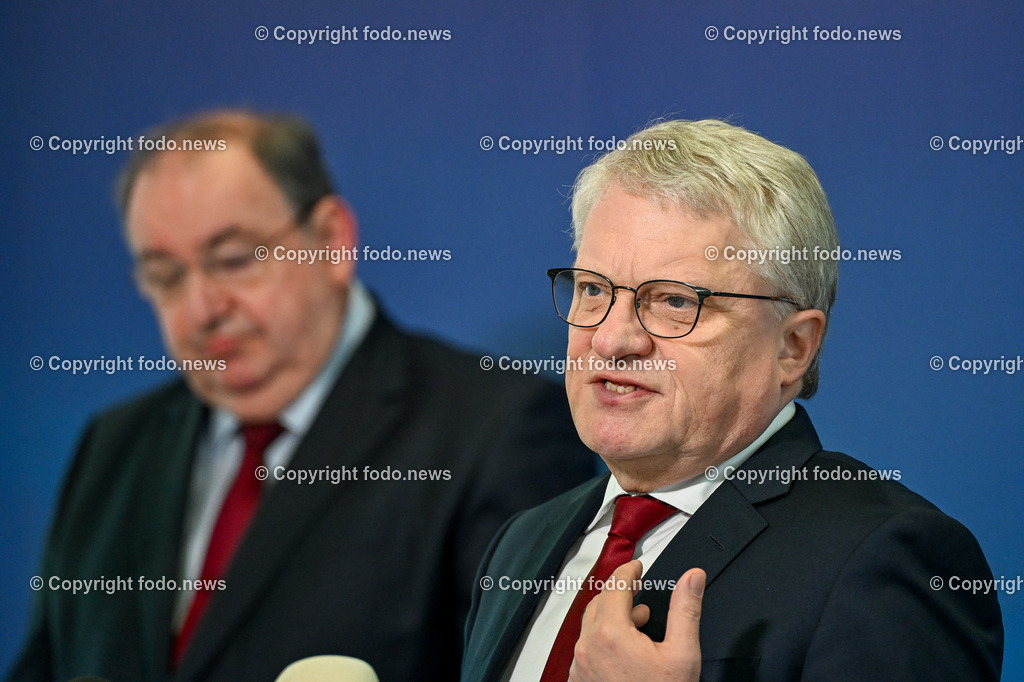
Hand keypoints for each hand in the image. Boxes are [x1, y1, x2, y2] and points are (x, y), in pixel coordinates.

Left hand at [569, 559, 704, 681]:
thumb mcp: (682, 655)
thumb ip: (686, 610)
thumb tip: (692, 577)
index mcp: (610, 633)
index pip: (615, 585)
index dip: (629, 571)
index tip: (638, 566)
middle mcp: (587, 647)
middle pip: (599, 603)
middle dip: (620, 594)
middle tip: (640, 594)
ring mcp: (579, 666)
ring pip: (590, 626)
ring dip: (612, 617)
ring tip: (638, 624)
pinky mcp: (579, 681)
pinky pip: (586, 649)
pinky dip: (603, 639)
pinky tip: (624, 651)